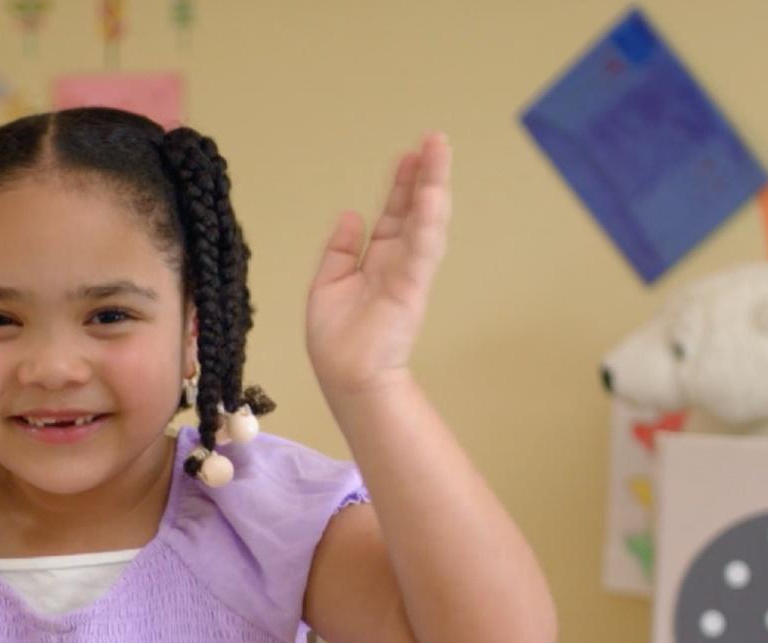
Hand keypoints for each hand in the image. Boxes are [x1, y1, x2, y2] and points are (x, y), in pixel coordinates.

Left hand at [306, 132, 451, 397]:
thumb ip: (341, 249)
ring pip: (425, 222)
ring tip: (439, 152)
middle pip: (415, 210)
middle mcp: (398, 262)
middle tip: (435, 139)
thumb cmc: (337, 340)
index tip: (410, 154)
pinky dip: (427, 221)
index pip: (394, 214)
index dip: (402, 184)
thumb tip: (351, 215)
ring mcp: (408, 274)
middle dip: (425, 174)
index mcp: (378, 260)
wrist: (346, 377)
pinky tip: (432, 193)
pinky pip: (421, 249)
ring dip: (433, 186)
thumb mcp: (328, 283)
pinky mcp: (411, 288)